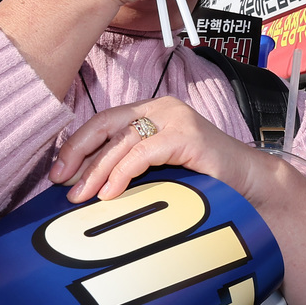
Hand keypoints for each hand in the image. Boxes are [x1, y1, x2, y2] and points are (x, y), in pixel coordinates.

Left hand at [50, 95, 252, 201]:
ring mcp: (176, 119)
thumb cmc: (202, 177)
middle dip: (79, 154)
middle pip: (108, 126)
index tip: (57, 172)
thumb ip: (128, 166)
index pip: (104, 121)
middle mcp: (162, 108)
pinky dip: (123, 173)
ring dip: (97, 171)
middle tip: (62, 183)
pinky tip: (110, 193)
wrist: (247, 180)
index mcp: (152, 110)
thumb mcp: (158, 167)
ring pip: (123, 141)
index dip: (77, 145)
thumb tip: (81, 184)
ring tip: (81, 196)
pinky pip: (145, 153)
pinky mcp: (188, 137)